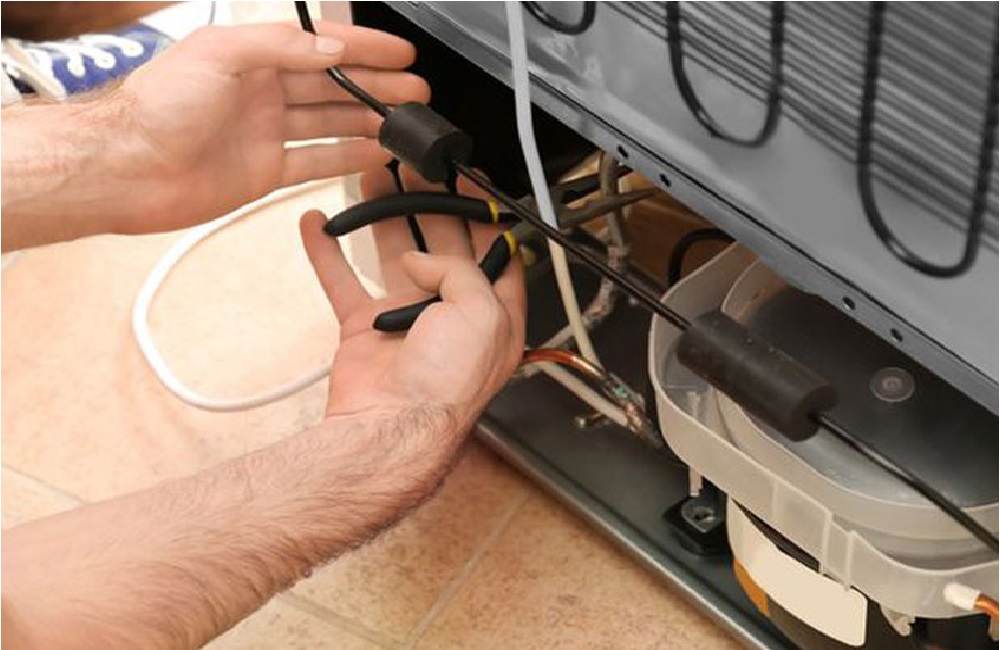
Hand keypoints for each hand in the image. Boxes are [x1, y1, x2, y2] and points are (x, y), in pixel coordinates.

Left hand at [113, 21, 429, 233]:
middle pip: (332, 86)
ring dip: (368, 122)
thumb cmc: (156, 107)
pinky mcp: (263, 172)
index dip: (364, 47)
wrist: (126, 169)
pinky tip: (372, 156)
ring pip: (329, 123)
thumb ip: (280, 46)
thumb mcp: (220, 54)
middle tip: (415, 93)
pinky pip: (314, 162)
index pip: (320, 46)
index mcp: (251, 56)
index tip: (401, 53)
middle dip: (376, 86)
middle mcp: (261, 92)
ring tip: (404, 124)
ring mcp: (265, 133)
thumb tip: (331, 48)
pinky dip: (345, 160)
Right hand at [300, 167, 526, 436]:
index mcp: (494, 312)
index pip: (494, 248)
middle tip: (414, 166)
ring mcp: (408, 318)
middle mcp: (453, 313)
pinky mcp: (365, 327)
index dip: (482, 211)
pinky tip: (318, 225)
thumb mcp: (480, 313)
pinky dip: (328, 252)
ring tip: (373, 178)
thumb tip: (422, 257)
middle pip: (443, 241)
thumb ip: (459, 269)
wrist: (391, 429)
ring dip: (383, 214)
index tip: (464, 177)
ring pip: (394, 251)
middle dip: (430, 201)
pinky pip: (343, 280)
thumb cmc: (446, 385)